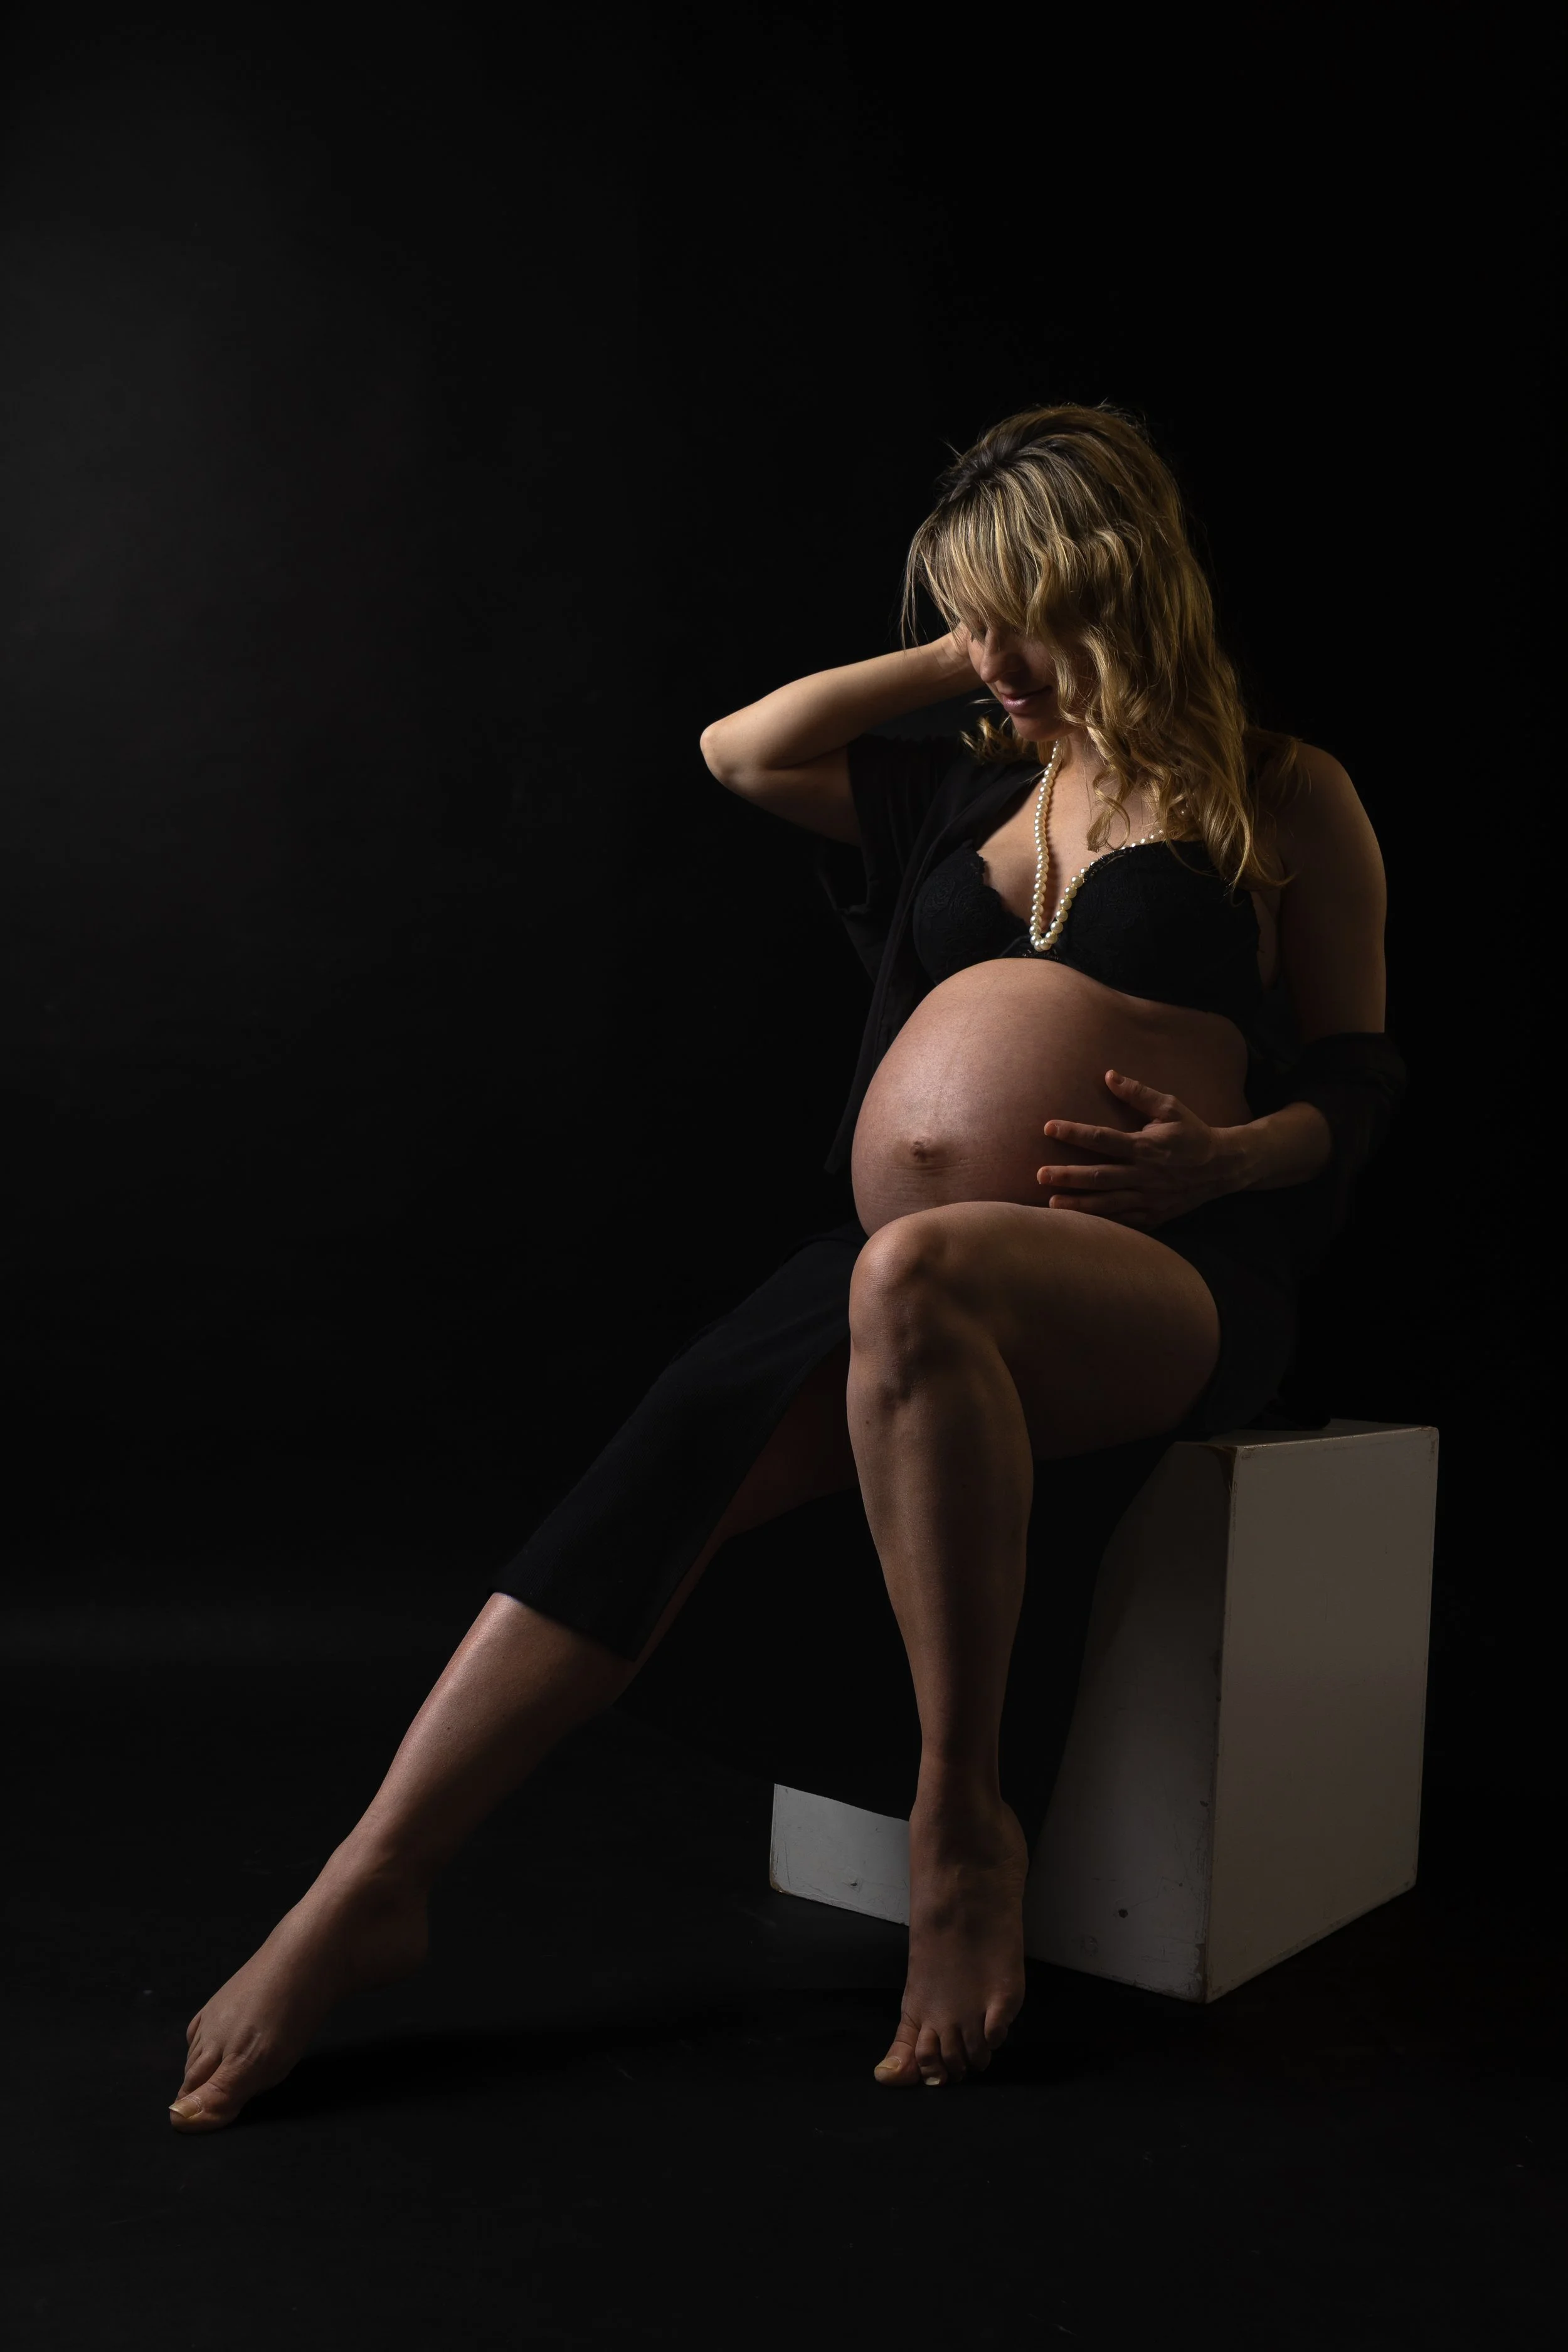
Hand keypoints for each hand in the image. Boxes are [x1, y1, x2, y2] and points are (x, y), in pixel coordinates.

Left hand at [1035, 1070, 1239, 1230]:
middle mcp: (1144, 1174)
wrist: (1223, 1167)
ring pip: (1108, 1204)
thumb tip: (1109, 1075)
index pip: (1103, 1138)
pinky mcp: (1154, 1215)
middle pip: (1099, 1176)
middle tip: (1040, 1174)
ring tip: (1050, 1203)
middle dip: (1068, 1176)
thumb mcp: (1170, 1107)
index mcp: (1146, 1146)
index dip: (1075, 1132)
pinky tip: (1081, 1225)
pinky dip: (1103, 1224)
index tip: (1048, 1127)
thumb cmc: (1192, 1133)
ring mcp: (1149, 1198)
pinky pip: (1124, 1222)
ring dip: (1079, 1205)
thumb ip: (1138, 1093)